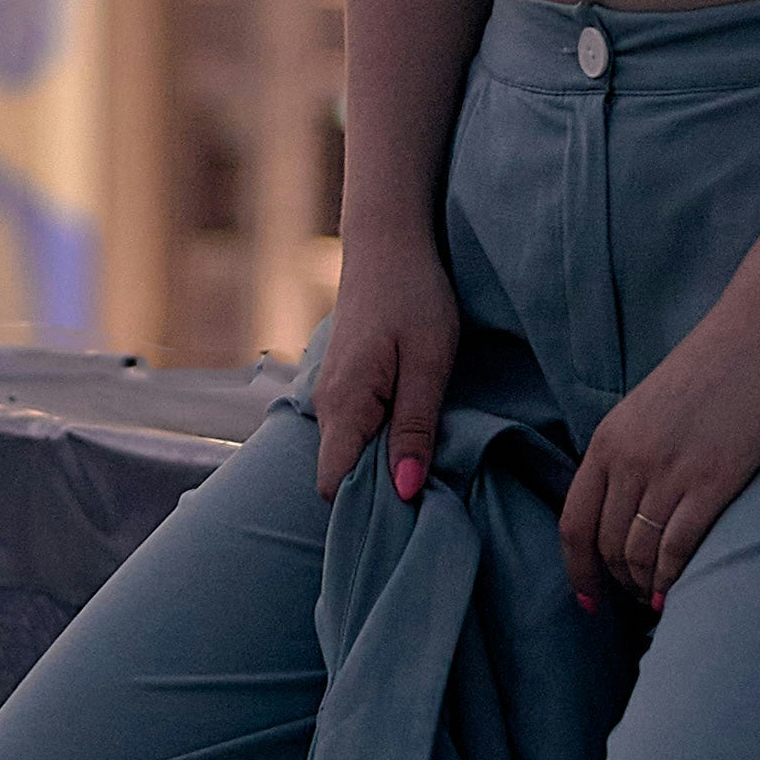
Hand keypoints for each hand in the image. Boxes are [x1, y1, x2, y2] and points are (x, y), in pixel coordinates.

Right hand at [314, 231, 460, 508]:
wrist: (389, 241)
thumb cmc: (415, 295)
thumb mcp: (429, 363)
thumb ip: (415, 428)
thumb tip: (405, 491)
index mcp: (344, 405)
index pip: (333, 487)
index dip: (367, 510)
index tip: (412, 517)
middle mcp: (327, 407)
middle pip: (341, 477)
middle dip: (380, 495)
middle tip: (432, 501)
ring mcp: (333, 397)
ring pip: (350, 456)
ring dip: (384, 469)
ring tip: (428, 470)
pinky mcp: (346, 388)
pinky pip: (356, 435)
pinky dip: (382, 447)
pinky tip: (415, 440)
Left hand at [558, 297, 759, 612]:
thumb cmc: (711, 368)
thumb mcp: (647, 407)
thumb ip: (628, 454)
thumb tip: (623, 511)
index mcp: (608, 440)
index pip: (574, 523)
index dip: (577, 570)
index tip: (588, 598)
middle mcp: (629, 460)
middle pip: (606, 545)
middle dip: (618, 583)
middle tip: (636, 598)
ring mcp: (669, 472)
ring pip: (640, 554)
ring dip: (647, 586)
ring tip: (660, 598)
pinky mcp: (712, 481)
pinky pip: (679, 548)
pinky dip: (675, 579)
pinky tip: (682, 590)